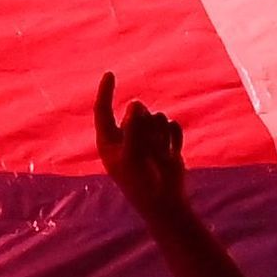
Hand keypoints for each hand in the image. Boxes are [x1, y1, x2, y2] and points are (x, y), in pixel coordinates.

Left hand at [92, 74, 193, 221]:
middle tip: (147, 146)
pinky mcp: (165, 142)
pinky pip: (171, 125)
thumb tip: (135, 102)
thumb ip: (133, 128)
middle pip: (137, 112)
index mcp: (109, 141)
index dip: (106, 92)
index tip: (110, 73)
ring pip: (156, 117)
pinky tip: (173, 153)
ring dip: (160, 133)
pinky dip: (173, 137)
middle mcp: (126, 137)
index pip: (103, 111)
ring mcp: (147, 139)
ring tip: (160, 153)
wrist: (165, 202)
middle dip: (146, 124)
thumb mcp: (132, 155)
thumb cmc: (141, 182)